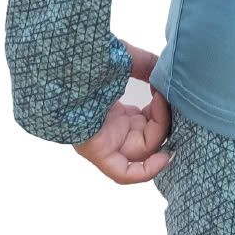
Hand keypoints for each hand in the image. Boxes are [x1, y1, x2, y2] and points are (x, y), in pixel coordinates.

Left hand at [72, 40, 173, 183]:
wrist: (64, 64)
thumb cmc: (90, 60)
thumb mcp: (125, 61)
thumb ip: (148, 66)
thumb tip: (168, 74)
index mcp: (114, 113)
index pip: (148, 123)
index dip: (164, 113)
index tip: (169, 94)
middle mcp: (110, 130)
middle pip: (148, 138)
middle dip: (165, 120)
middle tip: (169, 98)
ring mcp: (104, 141)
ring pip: (143, 151)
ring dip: (160, 129)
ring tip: (161, 100)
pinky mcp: (98, 152)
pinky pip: (123, 173)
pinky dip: (145, 171)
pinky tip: (164, 158)